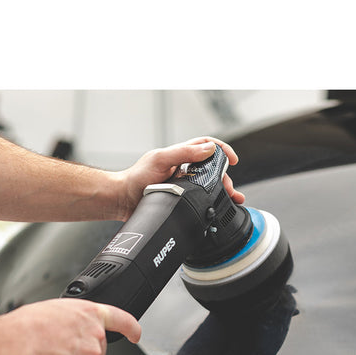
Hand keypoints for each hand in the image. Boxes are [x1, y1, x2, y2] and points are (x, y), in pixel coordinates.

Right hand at [8, 298, 140, 354]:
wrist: (18, 343)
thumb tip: (69, 328)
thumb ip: (72, 319)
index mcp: (90, 313)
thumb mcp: (56, 310)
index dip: (131, 328)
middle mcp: (95, 333)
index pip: (122, 319)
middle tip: (60, 348)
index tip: (135, 334)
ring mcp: (90, 354)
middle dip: (83, 352)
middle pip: (98, 349)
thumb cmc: (28, 324)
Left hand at [116, 137, 243, 219]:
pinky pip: (199, 199)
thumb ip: (184, 153)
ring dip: (222, 192)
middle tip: (231, 189)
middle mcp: (183, 169)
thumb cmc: (136, 179)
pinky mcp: (180, 199)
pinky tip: (217, 208)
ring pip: (208, 185)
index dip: (221, 150)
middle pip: (211, 169)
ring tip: (232, 200)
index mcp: (180, 155)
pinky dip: (211, 202)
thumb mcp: (160, 159)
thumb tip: (208, 149)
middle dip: (225, 177)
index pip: (206, 146)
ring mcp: (182, 185)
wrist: (123, 200)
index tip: (232, 159)